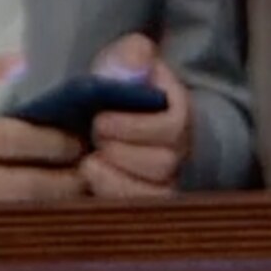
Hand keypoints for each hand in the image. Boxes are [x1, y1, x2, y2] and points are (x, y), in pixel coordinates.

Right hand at [0, 55, 83, 206]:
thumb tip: (19, 63)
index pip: (19, 141)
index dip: (57, 144)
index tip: (79, 143)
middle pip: (28, 188)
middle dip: (68, 184)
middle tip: (91, 176)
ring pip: (17, 215)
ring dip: (51, 208)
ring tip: (76, 198)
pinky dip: (23, 225)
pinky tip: (42, 217)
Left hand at [77, 34, 191, 198]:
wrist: (110, 120)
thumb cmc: (118, 92)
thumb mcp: (123, 64)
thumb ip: (131, 56)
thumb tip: (136, 57)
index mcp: (179, 113)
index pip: (171, 128)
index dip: (135, 128)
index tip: (99, 120)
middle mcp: (181, 152)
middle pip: (163, 165)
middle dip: (121, 153)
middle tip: (93, 140)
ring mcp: (167, 182)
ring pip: (155, 195)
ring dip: (115, 180)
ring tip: (89, 163)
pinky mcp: (148, 204)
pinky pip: (140, 214)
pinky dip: (112, 199)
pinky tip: (91, 182)